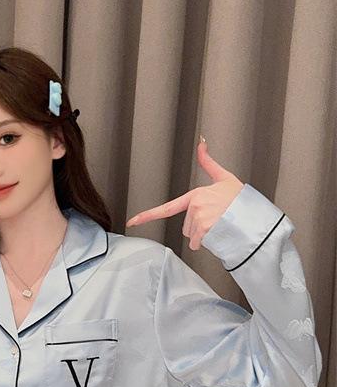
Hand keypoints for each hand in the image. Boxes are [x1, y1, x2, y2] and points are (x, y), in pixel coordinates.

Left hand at [125, 137, 243, 249]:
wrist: (255, 212)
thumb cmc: (241, 198)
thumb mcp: (224, 178)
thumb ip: (208, 163)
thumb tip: (201, 142)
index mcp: (195, 195)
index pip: (166, 208)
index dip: (146, 216)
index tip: (132, 222)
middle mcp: (195, 207)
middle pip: (186, 227)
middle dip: (198, 228)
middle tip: (215, 220)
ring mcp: (200, 218)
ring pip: (192, 237)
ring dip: (204, 236)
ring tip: (219, 226)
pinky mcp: (206, 230)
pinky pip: (199, 243)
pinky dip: (207, 243)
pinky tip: (219, 234)